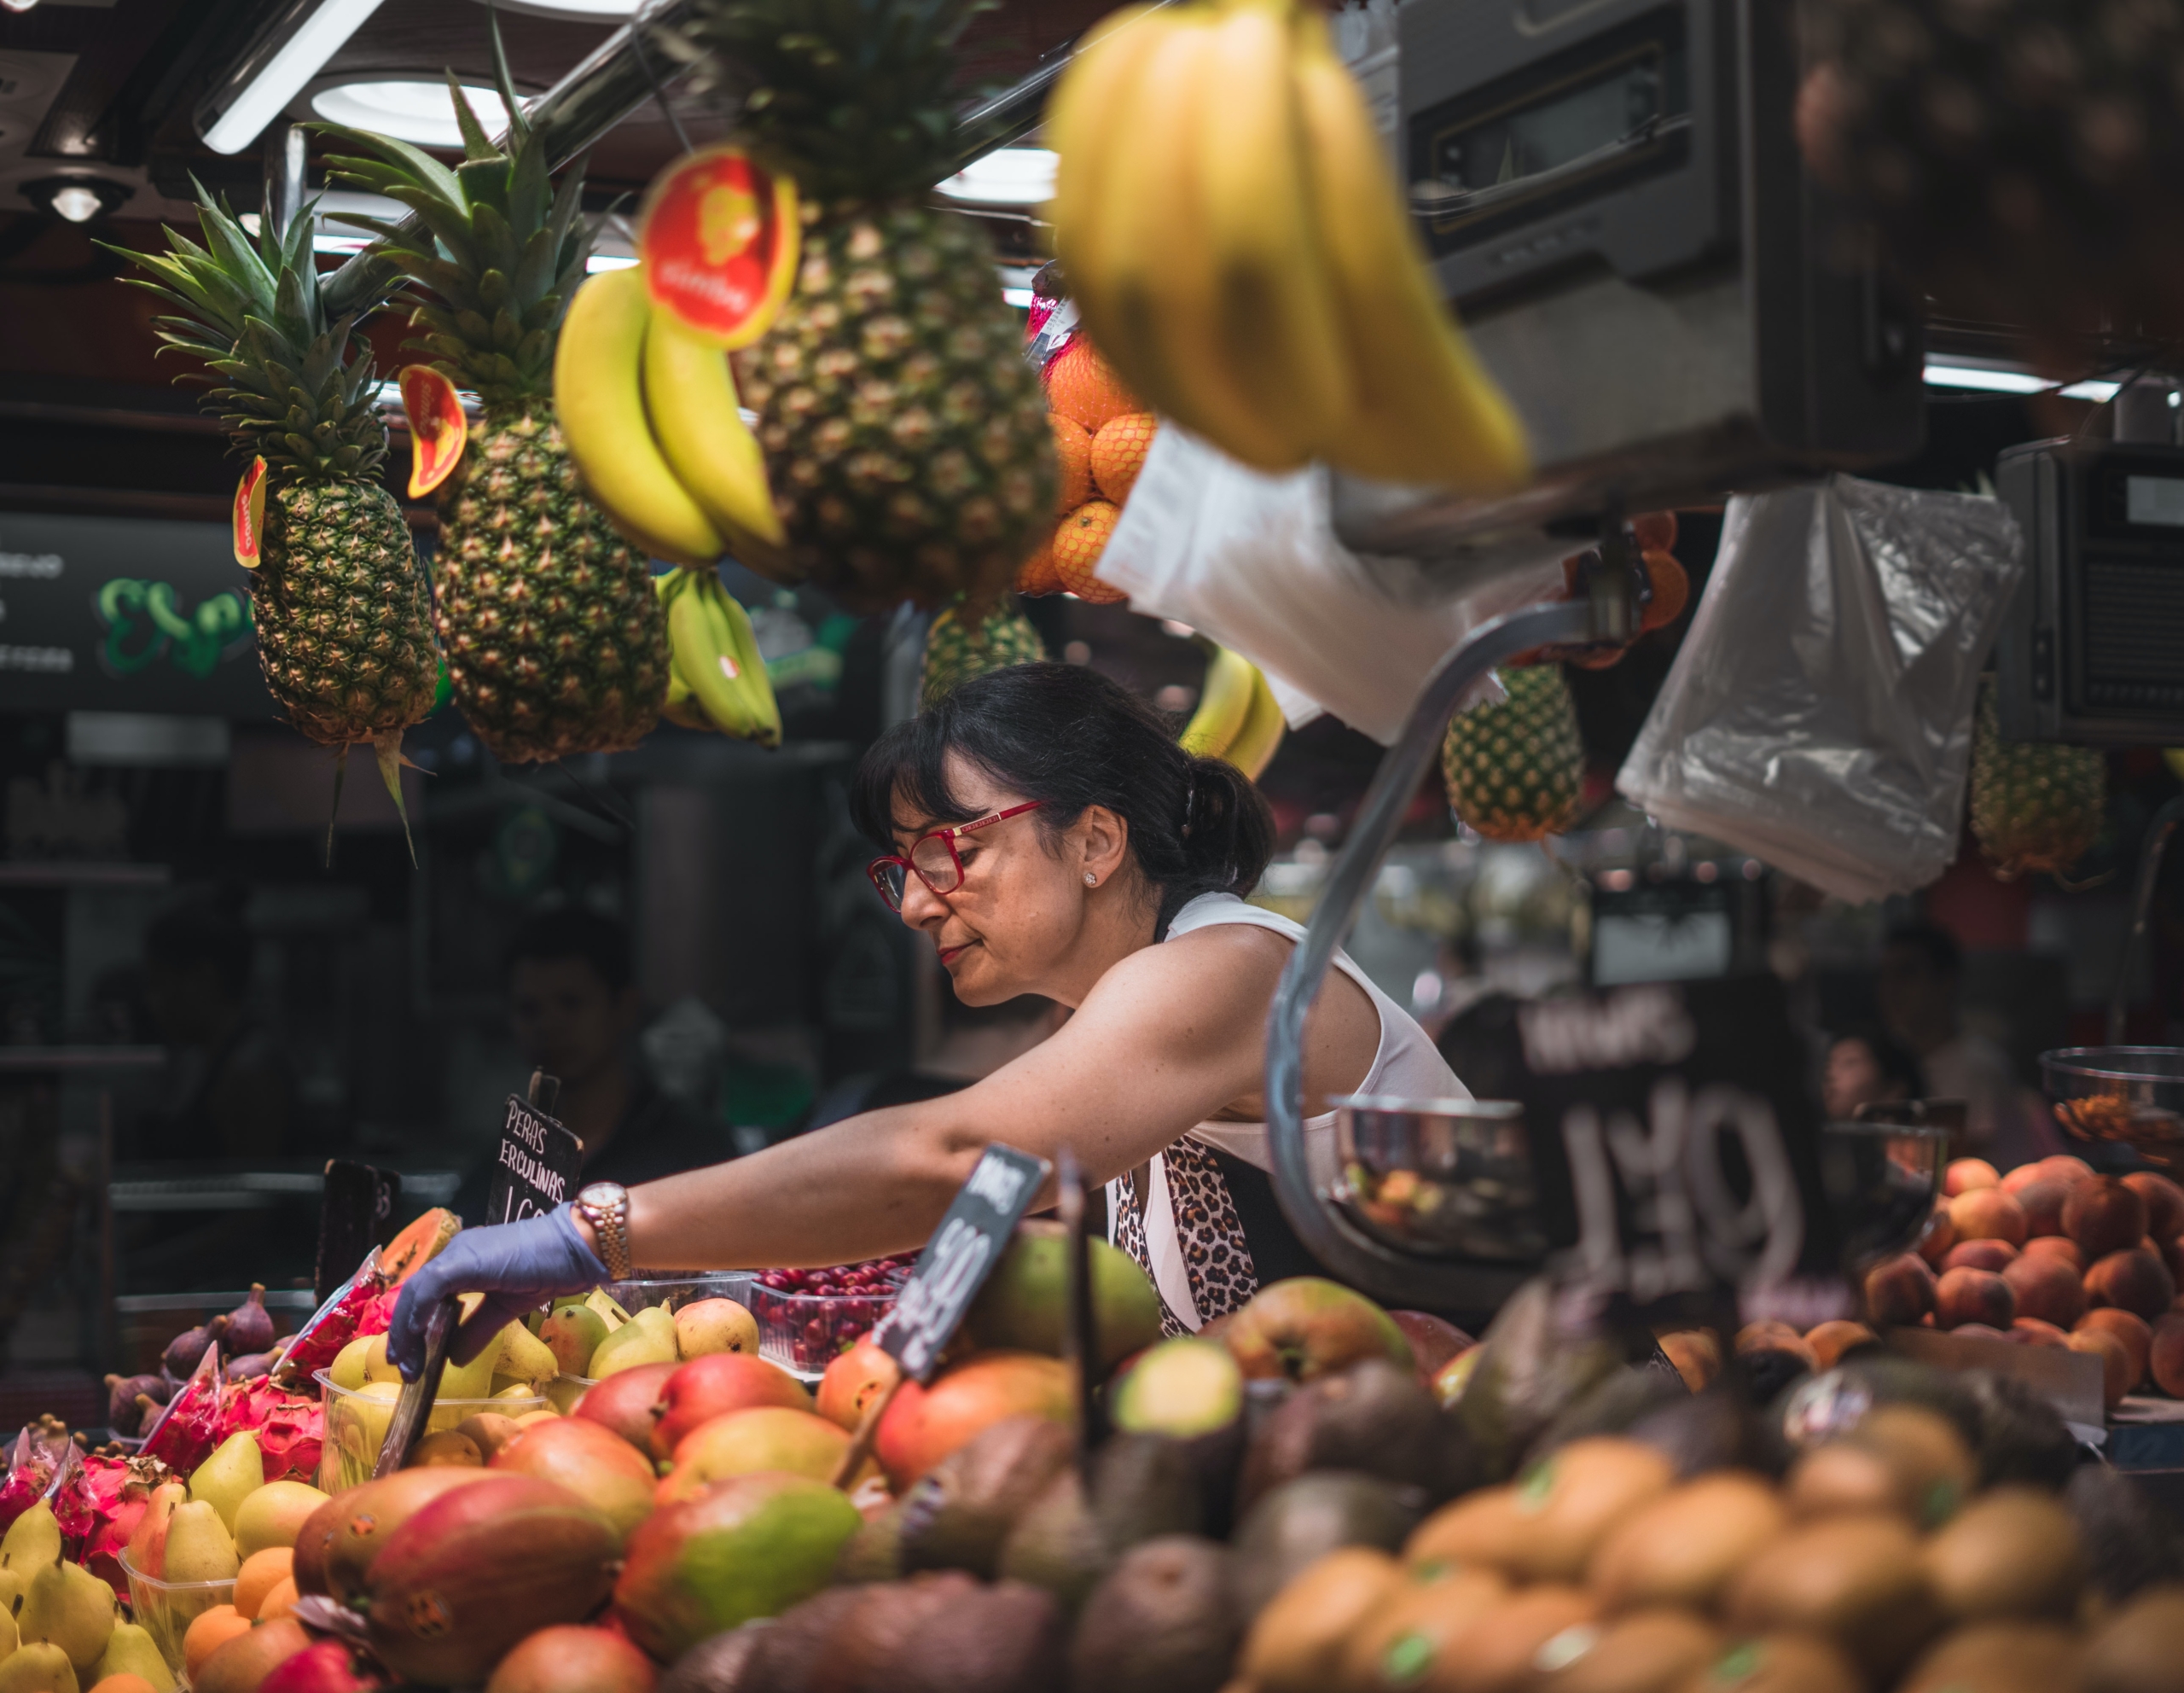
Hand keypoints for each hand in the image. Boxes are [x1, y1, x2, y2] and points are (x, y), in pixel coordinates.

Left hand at [387, 1206, 607, 1377]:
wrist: (574, 1249)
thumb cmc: (549, 1271)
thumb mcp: (506, 1308)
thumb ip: (478, 1329)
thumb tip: (454, 1359)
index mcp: (463, 1261)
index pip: (425, 1295)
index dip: (411, 1327)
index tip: (410, 1359)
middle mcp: (455, 1253)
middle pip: (414, 1294)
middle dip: (403, 1335)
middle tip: (404, 1369)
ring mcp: (458, 1253)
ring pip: (417, 1291)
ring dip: (407, 1331)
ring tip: (409, 1364)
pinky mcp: (464, 1260)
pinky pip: (431, 1287)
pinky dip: (419, 1313)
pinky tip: (418, 1338)